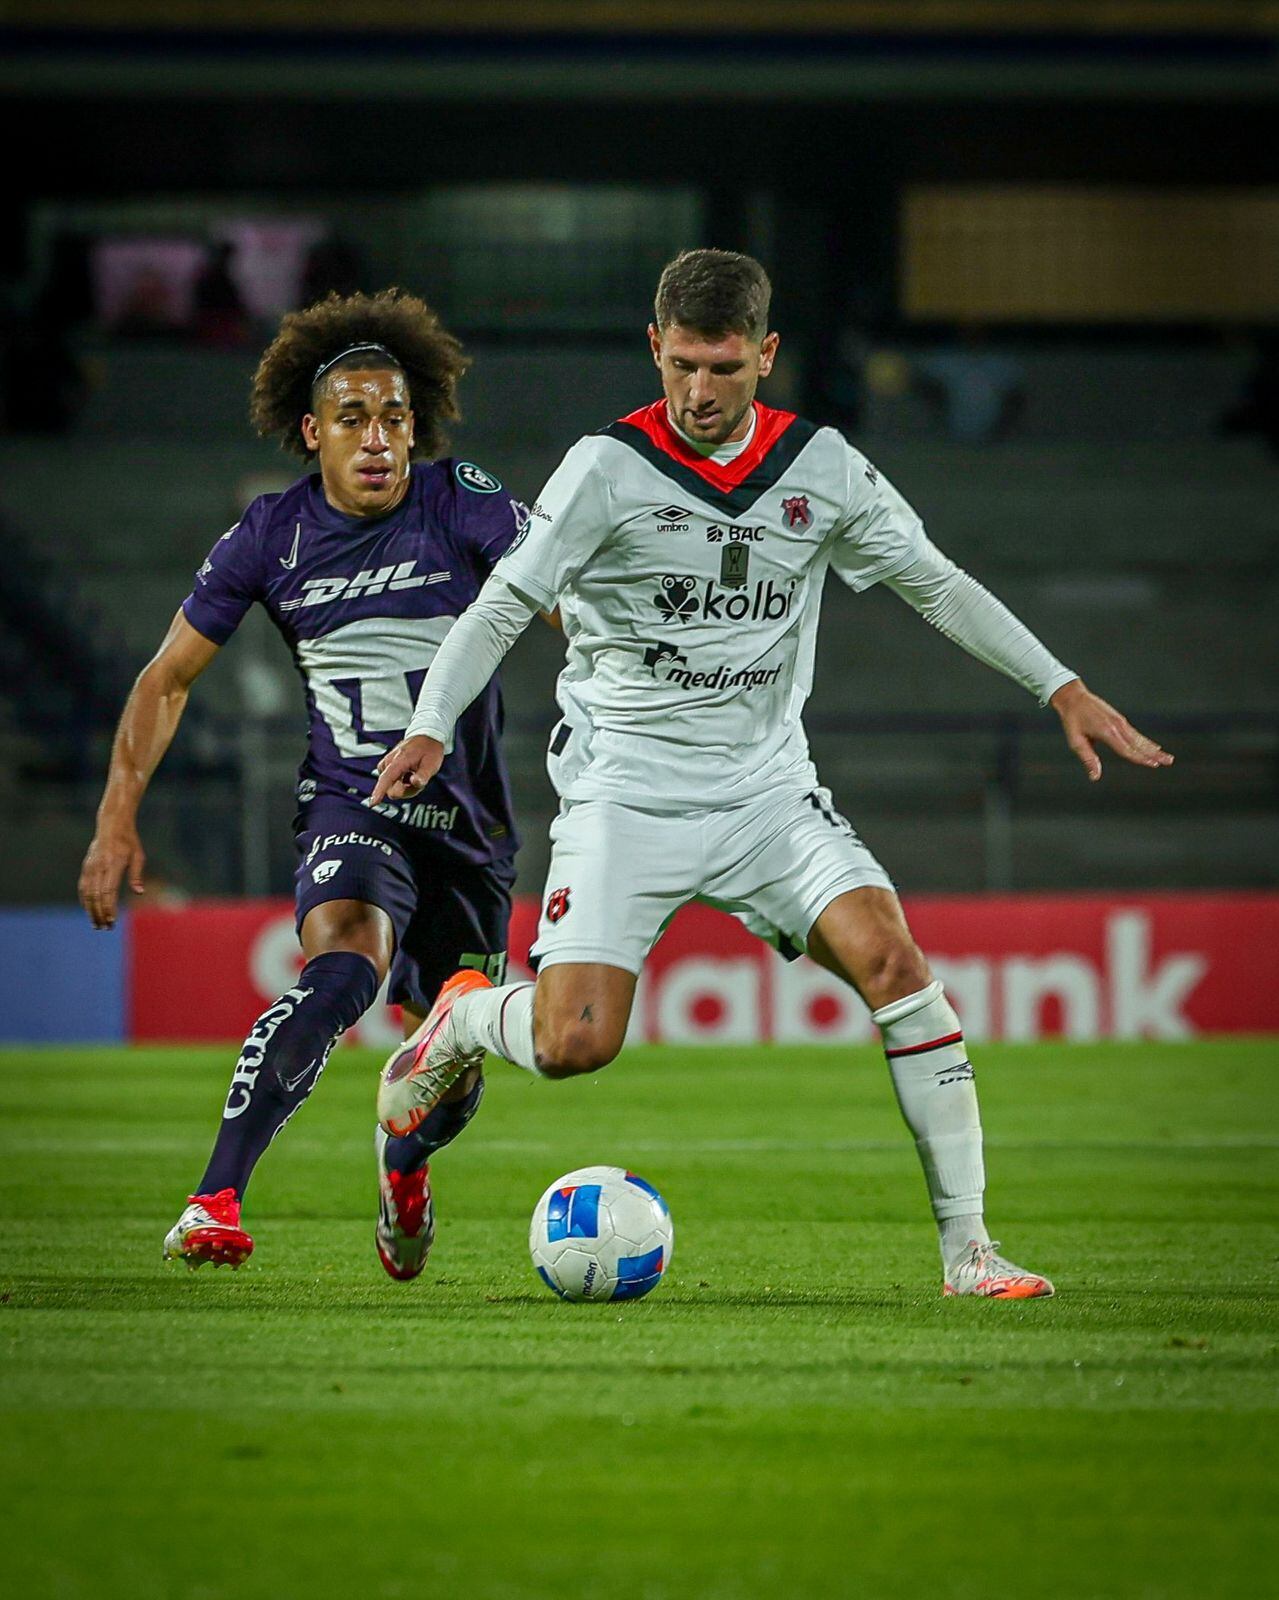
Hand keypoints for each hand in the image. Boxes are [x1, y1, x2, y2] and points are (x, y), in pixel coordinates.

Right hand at [78, 820, 145, 928]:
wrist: (111, 825)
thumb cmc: (129, 842)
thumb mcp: (138, 856)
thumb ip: (137, 875)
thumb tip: (139, 893)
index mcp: (114, 864)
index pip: (109, 891)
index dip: (109, 908)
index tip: (112, 921)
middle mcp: (100, 866)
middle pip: (96, 896)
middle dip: (100, 914)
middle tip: (105, 928)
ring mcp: (90, 867)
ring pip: (87, 893)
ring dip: (91, 910)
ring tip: (96, 924)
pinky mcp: (86, 867)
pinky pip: (82, 887)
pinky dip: (85, 900)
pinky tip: (89, 910)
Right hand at [370, 735, 444, 804]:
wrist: (426, 736)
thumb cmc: (429, 750)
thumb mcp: (432, 764)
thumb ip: (423, 775)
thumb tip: (414, 783)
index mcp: (399, 760)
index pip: (387, 779)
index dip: (379, 792)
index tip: (373, 803)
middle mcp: (389, 762)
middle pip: (392, 789)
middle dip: (406, 791)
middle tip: (419, 781)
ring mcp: (386, 764)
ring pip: (392, 787)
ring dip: (405, 787)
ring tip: (416, 775)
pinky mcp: (386, 766)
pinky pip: (391, 782)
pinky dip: (402, 783)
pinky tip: (410, 775)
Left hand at [1050, 679, 1173, 781]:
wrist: (1073, 698)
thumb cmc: (1072, 721)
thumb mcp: (1076, 741)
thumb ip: (1088, 759)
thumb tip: (1095, 776)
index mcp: (1107, 732)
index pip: (1126, 749)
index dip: (1140, 758)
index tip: (1153, 764)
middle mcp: (1117, 726)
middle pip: (1139, 744)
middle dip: (1154, 754)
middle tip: (1169, 762)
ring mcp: (1120, 722)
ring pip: (1140, 738)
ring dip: (1154, 748)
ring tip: (1167, 757)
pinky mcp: (1120, 720)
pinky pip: (1136, 733)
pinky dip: (1146, 741)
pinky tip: (1154, 746)